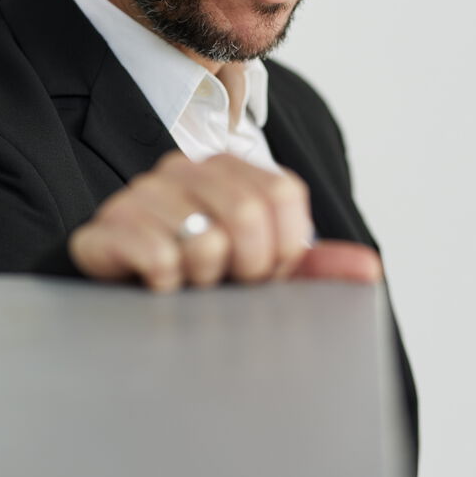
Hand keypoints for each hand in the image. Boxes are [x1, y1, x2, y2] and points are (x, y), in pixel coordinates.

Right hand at [67, 152, 381, 291]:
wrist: (125, 305)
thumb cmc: (198, 283)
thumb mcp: (261, 275)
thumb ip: (314, 268)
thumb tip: (369, 268)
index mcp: (226, 171)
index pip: (282, 193)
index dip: (283, 246)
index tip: (261, 270)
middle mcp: (183, 170)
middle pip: (248, 212)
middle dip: (247, 266)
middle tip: (224, 282)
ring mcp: (141, 195)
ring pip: (203, 238)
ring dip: (203, 278)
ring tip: (187, 283)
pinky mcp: (106, 228)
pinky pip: (156, 255)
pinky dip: (164, 283)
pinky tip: (154, 285)